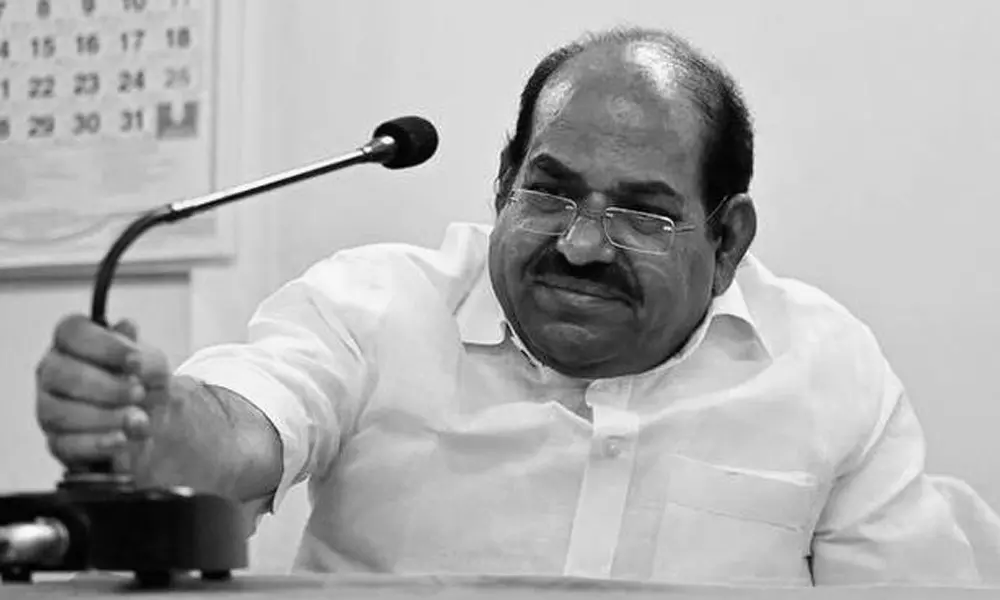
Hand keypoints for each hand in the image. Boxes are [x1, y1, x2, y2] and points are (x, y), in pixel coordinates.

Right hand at [35, 314, 170, 471]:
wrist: (153, 425)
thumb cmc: (145, 385)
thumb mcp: (154, 366)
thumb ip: (140, 353)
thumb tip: (128, 329)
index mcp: (75, 342)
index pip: (73, 332)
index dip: (104, 345)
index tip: (136, 361)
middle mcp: (54, 372)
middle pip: (61, 374)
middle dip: (106, 386)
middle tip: (139, 393)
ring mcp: (50, 407)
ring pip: (59, 412)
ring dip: (104, 417)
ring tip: (139, 420)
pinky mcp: (57, 441)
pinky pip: (65, 444)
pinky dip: (97, 442)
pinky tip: (121, 440)